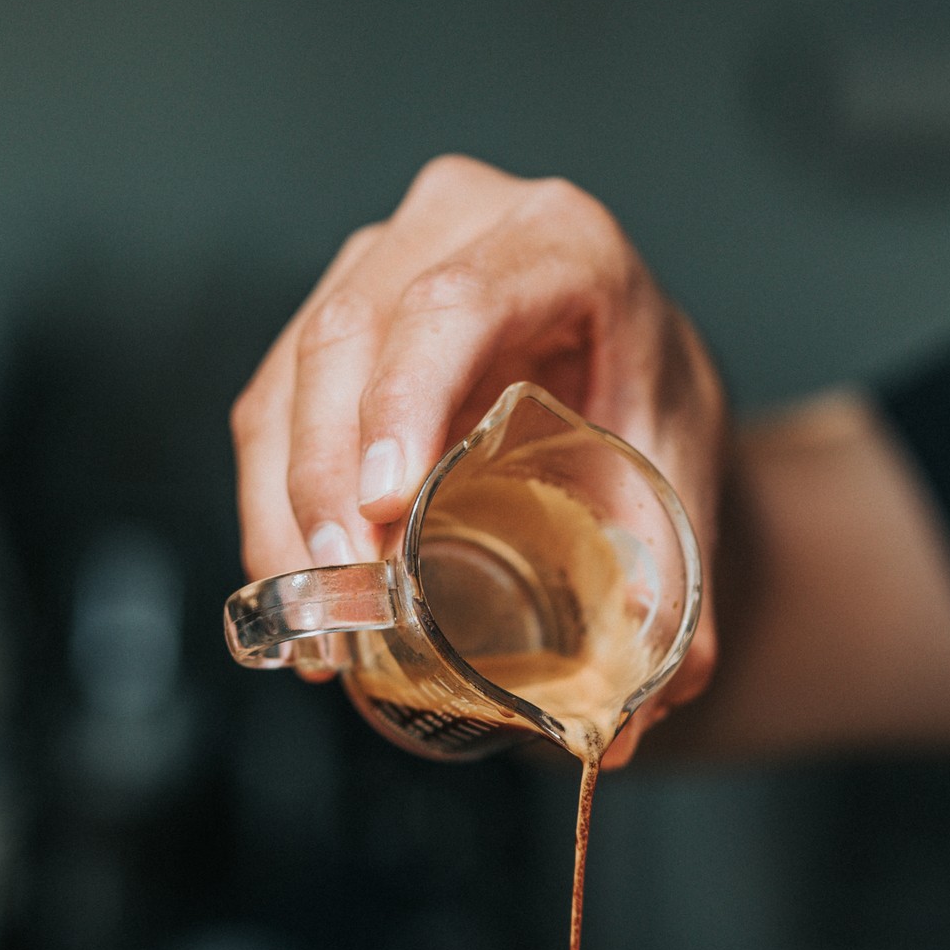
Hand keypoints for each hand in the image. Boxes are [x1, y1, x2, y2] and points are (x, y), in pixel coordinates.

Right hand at [231, 155, 726, 759]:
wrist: (636, 376)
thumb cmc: (652, 409)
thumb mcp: (679, 484)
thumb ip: (672, 605)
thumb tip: (626, 728)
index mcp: (564, 240)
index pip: (458, 301)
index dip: (404, 399)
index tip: (382, 505)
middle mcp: (461, 222)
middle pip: (353, 332)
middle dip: (325, 474)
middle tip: (339, 592)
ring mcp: (384, 257)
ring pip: (294, 368)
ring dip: (284, 501)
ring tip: (310, 615)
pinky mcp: (332, 312)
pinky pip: (272, 399)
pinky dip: (269, 498)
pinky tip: (286, 582)